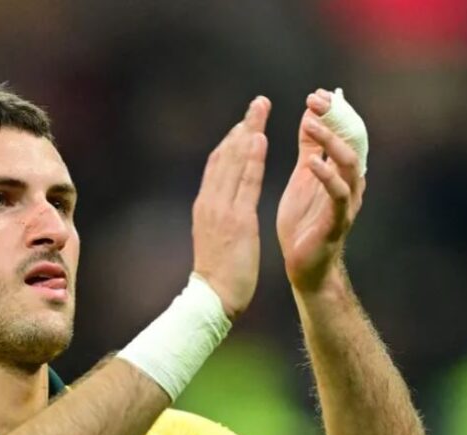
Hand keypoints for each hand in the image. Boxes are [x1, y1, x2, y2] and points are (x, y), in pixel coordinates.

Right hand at [192, 97, 270, 319]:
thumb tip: (228, 204)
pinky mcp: (235, 220)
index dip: (233, 139)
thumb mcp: (216, 237)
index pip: (218, 164)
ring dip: (248, 132)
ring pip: (233, 163)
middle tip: (258, 102)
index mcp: (206, 205)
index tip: (247, 120)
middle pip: (225, 155)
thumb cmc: (219, 274)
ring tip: (260, 110)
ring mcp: (220, 209)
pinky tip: (260, 139)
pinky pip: (244, 183)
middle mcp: (210, 202)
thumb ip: (221, 216)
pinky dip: (251, 159)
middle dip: (242, 126)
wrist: (212, 298)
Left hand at [277, 89, 365, 293]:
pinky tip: (312, 162)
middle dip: (336, 118)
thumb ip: (309, 149)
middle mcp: (351, 183)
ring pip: (350, 165)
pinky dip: (327, 176)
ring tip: (312, 124)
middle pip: (353, 141)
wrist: (303, 267)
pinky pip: (338, 195)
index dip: (335, 112)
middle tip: (316, 100)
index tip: (316, 94)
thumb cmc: (303, 222)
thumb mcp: (303, 177)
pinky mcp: (337, 222)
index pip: (346, 133)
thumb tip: (310, 115)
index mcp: (341, 172)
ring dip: (332, 141)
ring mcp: (347, 202)